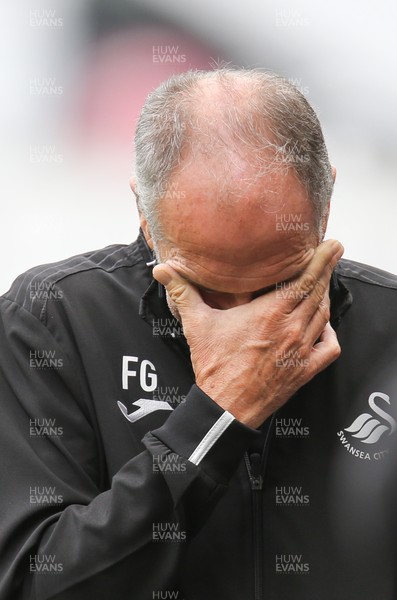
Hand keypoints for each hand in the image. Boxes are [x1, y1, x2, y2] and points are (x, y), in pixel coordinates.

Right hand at [153, 240, 343, 427]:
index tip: (330, 245)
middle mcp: (291, 328)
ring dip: (325, 297)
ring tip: (322, 283)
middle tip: (333, 252)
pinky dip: (330, 333)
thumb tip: (163, 269)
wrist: (226, 407)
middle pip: (318, 292)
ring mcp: (301, 350)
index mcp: (269, 313)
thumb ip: (184, 291)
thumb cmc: (215, 366)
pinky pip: (329, 347)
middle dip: (327, 270)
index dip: (320, 260)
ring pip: (324, 315)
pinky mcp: (305, 370)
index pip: (304, 279)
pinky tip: (322, 325)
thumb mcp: (197, 324)